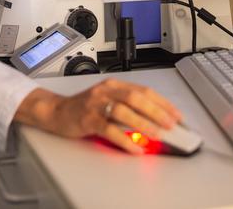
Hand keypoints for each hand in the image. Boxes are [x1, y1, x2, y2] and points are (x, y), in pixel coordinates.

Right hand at [14, 78, 181, 154]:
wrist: (56, 111)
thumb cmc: (84, 108)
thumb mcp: (108, 100)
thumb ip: (128, 107)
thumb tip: (155, 122)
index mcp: (114, 85)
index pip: (144, 90)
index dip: (163, 103)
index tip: (176, 115)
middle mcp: (106, 91)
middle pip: (136, 98)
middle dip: (157, 111)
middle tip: (170, 124)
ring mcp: (96, 104)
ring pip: (124, 111)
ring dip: (143, 124)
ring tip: (156, 135)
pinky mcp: (88, 119)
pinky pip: (109, 129)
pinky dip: (124, 139)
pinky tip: (135, 147)